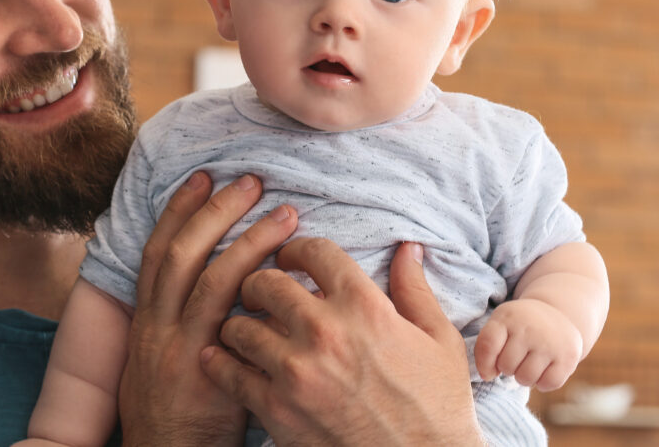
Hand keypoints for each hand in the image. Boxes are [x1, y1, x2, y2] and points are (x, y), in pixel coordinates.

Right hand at [118, 172, 297, 445]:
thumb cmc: (178, 416)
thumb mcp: (165, 363)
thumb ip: (187, 324)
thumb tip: (221, 288)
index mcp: (146, 320)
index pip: (159, 252)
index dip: (179, 211)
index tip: (202, 177)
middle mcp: (155, 325)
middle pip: (181, 251)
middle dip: (215, 210)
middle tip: (250, 180)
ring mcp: (177, 345)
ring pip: (208, 275)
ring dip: (248, 237)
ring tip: (284, 213)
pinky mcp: (202, 367)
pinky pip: (226, 314)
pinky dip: (252, 282)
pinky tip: (283, 267)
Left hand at [200, 241, 482, 445]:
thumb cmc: (436, 407)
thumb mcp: (440, 340)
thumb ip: (415, 289)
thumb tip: (408, 249)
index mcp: (365, 307)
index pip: (314, 252)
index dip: (297, 249)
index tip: (290, 259)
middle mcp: (326, 331)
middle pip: (267, 283)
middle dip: (260, 282)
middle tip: (259, 292)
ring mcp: (297, 371)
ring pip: (239, 325)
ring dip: (238, 323)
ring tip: (243, 328)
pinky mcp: (278, 409)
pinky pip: (229, 373)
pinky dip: (219, 362)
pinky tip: (219, 357)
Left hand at [474, 298, 582, 390]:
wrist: (558, 314)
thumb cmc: (521, 326)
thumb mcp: (502, 324)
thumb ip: (487, 347)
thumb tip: (487, 376)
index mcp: (507, 317)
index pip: (488, 346)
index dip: (484, 364)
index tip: (488, 372)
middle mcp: (529, 327)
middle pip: (506, 366)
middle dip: (508, 368)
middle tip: (517, 358)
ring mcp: (550, 342)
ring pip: (525, 378)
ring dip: (524, 377)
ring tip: (529, 363)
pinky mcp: (568, 356)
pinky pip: (548, 384)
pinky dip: (543, 383)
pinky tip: (544, 370)